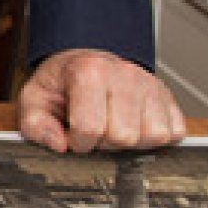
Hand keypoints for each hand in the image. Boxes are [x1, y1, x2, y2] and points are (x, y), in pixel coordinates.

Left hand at [16, 48, 185, 153]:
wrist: (88, 62)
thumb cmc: (63, 83)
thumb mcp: (35, 98)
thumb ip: (35, 124)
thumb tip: (58, 145)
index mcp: (89, 71)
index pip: (90, 128)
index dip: (78, 142)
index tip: (73, 134)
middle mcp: (125, 74)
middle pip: (124, 137)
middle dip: (104, 143)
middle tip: (95, 129)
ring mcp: (151, 85)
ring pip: (152, 137)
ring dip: (131, 142)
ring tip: (114, 127)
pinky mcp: (168, 97)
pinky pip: (173, 134)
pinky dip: (153, 138)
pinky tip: (134, 126)